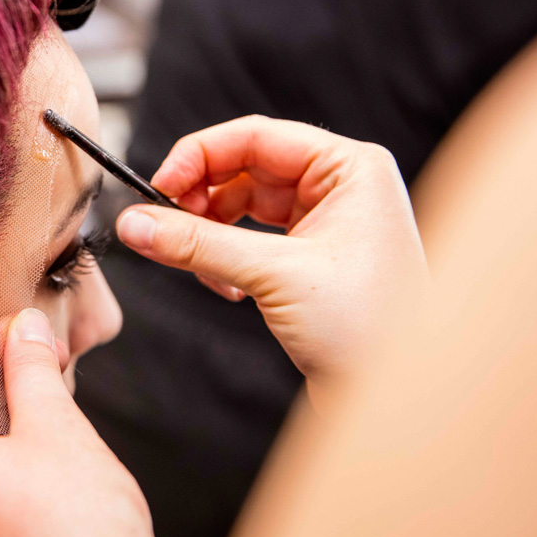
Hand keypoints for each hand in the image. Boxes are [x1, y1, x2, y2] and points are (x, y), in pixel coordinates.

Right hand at [116, 115, 427, 392]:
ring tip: (198, 265)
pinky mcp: (308, 259)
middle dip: (200, 200)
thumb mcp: (274, 275)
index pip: (255, 137)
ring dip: (210, 235)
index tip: (158, 186)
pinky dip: (225, 260)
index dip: (199, 156)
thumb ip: (198, 243)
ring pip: (241, 207)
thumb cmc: (372, 332)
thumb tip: (138, 222)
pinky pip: (248, 241)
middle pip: (243, 169)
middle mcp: (339, 187)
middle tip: (163, 223)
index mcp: (349, 168)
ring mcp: (324, 223)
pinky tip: (227, 287)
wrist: (398, 399)